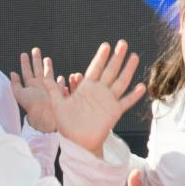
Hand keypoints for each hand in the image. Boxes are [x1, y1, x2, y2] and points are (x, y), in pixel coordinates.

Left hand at [10, 48, 70, 131]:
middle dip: (36, 59)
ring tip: (47, 58)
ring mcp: (49, 88)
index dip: (25, 63)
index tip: (23, 54)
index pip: (26, 71)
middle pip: (37, 69)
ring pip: (48, 74)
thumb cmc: (31, 106)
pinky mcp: (57, 91)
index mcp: (30, 85)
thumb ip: (15, 84)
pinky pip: (59, 85)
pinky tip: (61, 77)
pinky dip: (61, 81)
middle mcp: (39, 85)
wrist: (45, 114)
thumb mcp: (19, 94)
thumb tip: (12, 73)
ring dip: (47, 66)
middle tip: (35, 49)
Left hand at [37, 40, 144, 155]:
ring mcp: (108, 101)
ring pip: (120, 82)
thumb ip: (53, 90)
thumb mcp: (57, 105)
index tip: (106, 45)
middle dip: (116, 57)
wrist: (77, 142)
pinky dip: (134, 95)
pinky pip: (126, 102)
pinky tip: (141, 86)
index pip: (95, 68)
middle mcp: (99, 91)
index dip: (101, 57)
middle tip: (122, 43)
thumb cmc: (67, 125)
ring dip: (127, 70)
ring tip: (134, 56)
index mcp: (86, 88)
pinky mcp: (114, 112)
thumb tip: (43, 77)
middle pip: (110, 71)